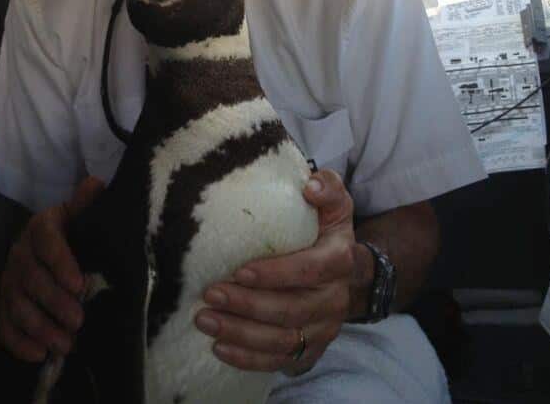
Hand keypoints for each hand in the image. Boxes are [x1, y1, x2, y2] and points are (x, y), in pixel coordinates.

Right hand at [0, 175, 103, 361]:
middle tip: (78, 321)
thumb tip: (96, 183)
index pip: (47, 240)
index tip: (79, 284)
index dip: (61, 262)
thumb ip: (88, 203)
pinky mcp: (3, 304)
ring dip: (40, 327)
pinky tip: (39, 356)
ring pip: (17, 305)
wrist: (53, 245)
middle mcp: (20, 252)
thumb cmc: (75, 231)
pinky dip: (19, 343)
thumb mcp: (82, 214)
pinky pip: (4, 325)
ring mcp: (8, 280)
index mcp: (41, 226)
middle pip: (32, 278)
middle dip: (54, 302)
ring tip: (66, 344)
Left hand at [195, 169, 354, 375]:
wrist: (344, 269)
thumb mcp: (333, 202)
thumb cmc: (325, 229)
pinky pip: (280, 362)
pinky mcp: (310, 349)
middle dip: (246, 305)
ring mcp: (323, 329)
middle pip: (291, 310)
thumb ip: (326, 186)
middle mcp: (335, 299)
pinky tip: (219, 349)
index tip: (240, 271)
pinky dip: (248, 359)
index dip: (276, 274)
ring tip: (204, 320)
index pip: (310, 271)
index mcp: (339, 260)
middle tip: (209, 294)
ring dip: (240, 334)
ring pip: (282, 340)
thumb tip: (309, 186)